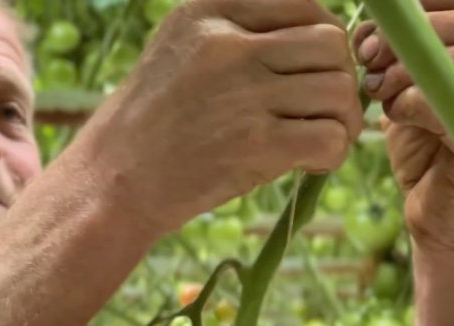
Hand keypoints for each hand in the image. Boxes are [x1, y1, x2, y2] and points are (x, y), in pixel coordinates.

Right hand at [76, 0, 361, 232]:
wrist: (113, 180)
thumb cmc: (147, 121)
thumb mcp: (179, 48)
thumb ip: (237, 33)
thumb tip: (318, 39)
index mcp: (209, 8)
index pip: (304, 4)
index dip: (321, 41)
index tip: (310, 73)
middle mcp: (228, 42)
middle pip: (330, 45)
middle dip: (337, 79)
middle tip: (321, 111)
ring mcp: (243, 92)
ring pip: (338, 89)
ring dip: (341, 119)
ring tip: (317, 140)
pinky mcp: (255, 143)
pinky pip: (330, 137)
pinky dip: (333, 153)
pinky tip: (310, 164)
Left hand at [354, 0, 453, 254]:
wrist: (439, 216)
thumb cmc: (428, 153)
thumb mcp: (408, 94)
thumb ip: (395, 59)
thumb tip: (368, 31)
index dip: (421, 10)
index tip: (373, 36)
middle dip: (405, 37)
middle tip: (369, 61)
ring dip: (406, 72)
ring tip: (381, 92)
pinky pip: (451, 103)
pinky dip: (413, 103)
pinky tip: (397, 115)